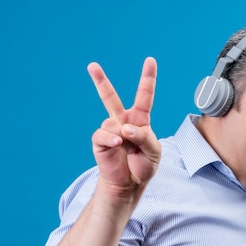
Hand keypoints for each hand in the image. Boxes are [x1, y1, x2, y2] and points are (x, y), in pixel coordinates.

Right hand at [87, 57, 160, 196]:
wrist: (129, 184)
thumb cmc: (143, 166)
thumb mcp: (154, 151)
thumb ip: (144, 136)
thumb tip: (125, 128)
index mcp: (140, 120)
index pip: (144, 96)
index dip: (147, 78)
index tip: (150, 60)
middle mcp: (123, 121)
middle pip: (110, 97)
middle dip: (100, 81)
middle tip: (91, 65)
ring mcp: (110, 130)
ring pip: (115, 123)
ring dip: (126, 137)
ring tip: (128, 150)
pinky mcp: (100, 141)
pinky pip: (104, 135)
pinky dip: (112, 140)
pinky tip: (118, 146)